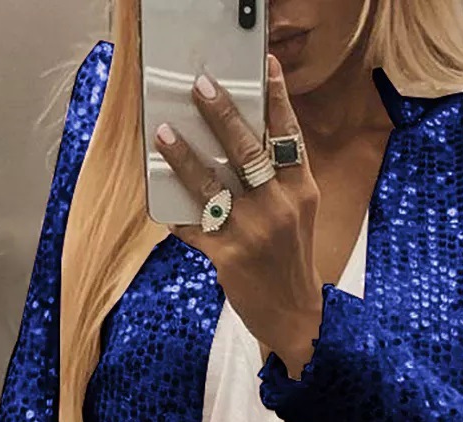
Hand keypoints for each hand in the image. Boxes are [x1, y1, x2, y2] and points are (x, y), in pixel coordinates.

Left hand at [154, 54, 323, 377]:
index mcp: (301, 191)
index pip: (289, 137)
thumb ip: (281, 181)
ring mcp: (253, 232)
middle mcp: (279, 207)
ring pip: (213, 185)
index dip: (277, 99)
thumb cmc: (292, 260)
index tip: (264, 66)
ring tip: (163, 132)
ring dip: (185, 157)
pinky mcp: (229, 257)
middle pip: (248, 151)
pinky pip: (194, 226)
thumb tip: (243, 144)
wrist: (295, 314)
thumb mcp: (299, 215)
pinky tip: (162, 200)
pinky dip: (176, 213)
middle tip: (201, 86)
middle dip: (222, 114)